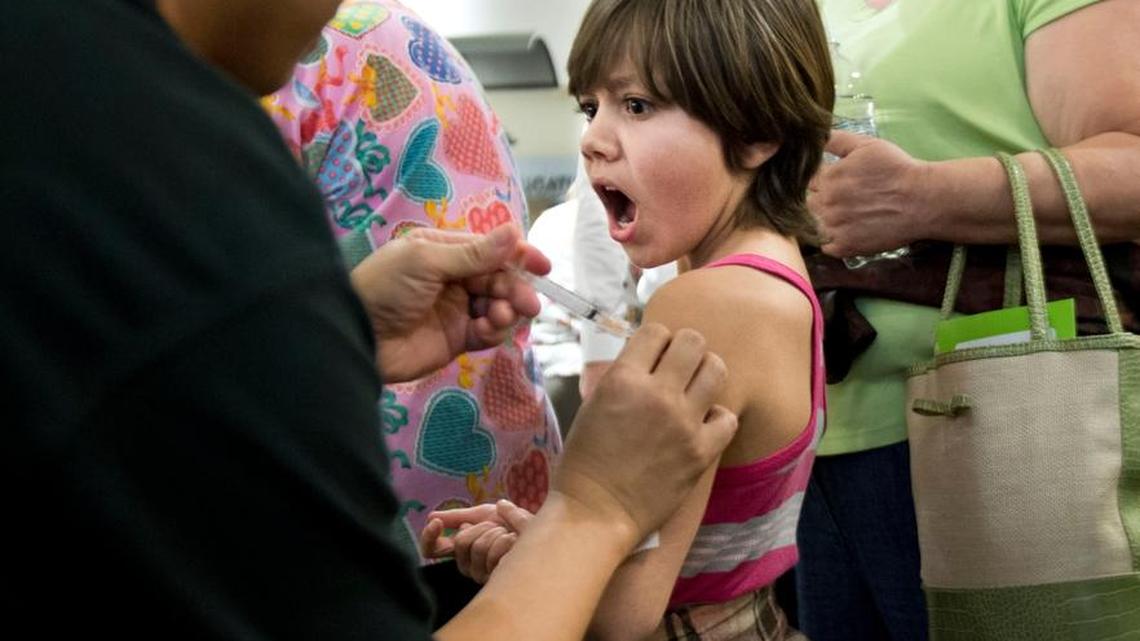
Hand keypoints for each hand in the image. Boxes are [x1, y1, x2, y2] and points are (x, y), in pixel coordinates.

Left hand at [350, 225, 550, 382]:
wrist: (357, 337)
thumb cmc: (385, 288)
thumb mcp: (427, 261)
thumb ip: (474, 253)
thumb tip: (514, 230)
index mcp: (444, 251)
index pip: (490, 249)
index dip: (518, 256)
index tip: (543, 267)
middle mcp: (454, 278)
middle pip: (499, 278)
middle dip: (516, 288)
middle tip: (528, 303)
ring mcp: (457, 309)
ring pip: (498, 306)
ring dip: (507, 310)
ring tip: (501, 317)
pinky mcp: (457, 339)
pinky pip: (488, 332)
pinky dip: (495, 330)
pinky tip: (489, 329)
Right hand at [421, 500, 533, 583]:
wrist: (538, 529)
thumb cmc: (511, 523)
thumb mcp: (484, 513)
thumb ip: (458, 516)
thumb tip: (431, 515)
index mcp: (462, 549)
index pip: (433, 550)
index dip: (429, 537)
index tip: (436, 522)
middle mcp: (469, 565)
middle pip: (461, 543)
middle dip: (482, 526)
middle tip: (496, 525)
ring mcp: (484, 574)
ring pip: (478, 547)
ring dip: (497, 533)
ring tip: (509, 534)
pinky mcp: (500, 579)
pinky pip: (495, 553)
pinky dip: (506, 540)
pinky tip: (514, 542)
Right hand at [556, 324, 736, 547]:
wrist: (595, 513)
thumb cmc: (584, 462)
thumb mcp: (592, 405)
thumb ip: (622, 378)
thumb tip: (648, 359)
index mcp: (622, 379)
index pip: (656, 331)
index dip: (656, 341)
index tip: (654, 356)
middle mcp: (656, 394)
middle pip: (693, 341)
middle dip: (686, 350)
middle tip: (678, 369)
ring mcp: (683, 422)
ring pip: (716, 369)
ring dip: (706, 375)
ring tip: (695, 390)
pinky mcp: (701, 451)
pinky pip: (728, 416)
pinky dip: (717, 418)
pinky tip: (702, 425)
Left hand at [808, 130, 930, 256]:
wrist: (922, 200)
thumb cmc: (897, 169)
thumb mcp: (866, 145)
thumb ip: (836, 140)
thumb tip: (815, 137)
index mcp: (828, 178)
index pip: (808, 181)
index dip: (820, 181)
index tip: (834, 183)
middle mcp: (827, 203)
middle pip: (809, 203)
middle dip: (819, 199)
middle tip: (842, 199)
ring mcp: (835, 227)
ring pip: (814, 224)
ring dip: (823, 220)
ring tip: (845, 215)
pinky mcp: (846, 246)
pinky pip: (825, 246)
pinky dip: (831, 241)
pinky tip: (845, 231)